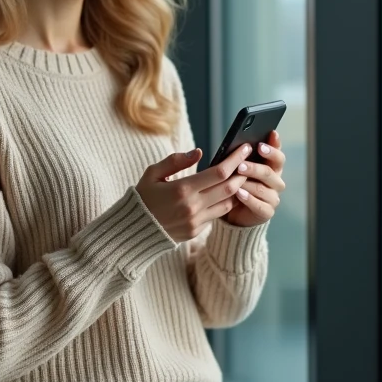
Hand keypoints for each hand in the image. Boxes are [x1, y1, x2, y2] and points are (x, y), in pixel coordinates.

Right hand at [135, 143, 255, 242]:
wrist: (133, 231)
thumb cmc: (143, 198)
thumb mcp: (152, 174)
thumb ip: (175, 161)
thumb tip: (199, 152)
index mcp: (182, 189)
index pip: (219, 172)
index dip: (235, 159)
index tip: (245, 149)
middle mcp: (192, 207)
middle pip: (230, 188)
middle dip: (243, 173)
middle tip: (248, 162)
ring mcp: (196, 221)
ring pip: (228, 203)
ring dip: (237, 189)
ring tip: (239, 177)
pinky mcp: (196, 231)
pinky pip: (217, 215)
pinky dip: (223, 202)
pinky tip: (223, 193)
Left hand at [221, 130, 284, 227]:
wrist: (235, 212)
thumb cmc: (237, 184)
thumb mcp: (238, 169)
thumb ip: (242, 157)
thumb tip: (237, 144)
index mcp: (271, 168)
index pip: (278, 155)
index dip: (274, 146)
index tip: (269, 134)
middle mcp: (275, 182)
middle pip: (270, 171)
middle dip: (256, 166)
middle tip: (241, 163)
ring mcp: (273, 197)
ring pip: (264, 188)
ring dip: (249, 181)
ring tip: (238, 176)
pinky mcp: (267, 212)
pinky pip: (259, 205)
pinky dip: (249, 199)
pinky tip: (239, 193)